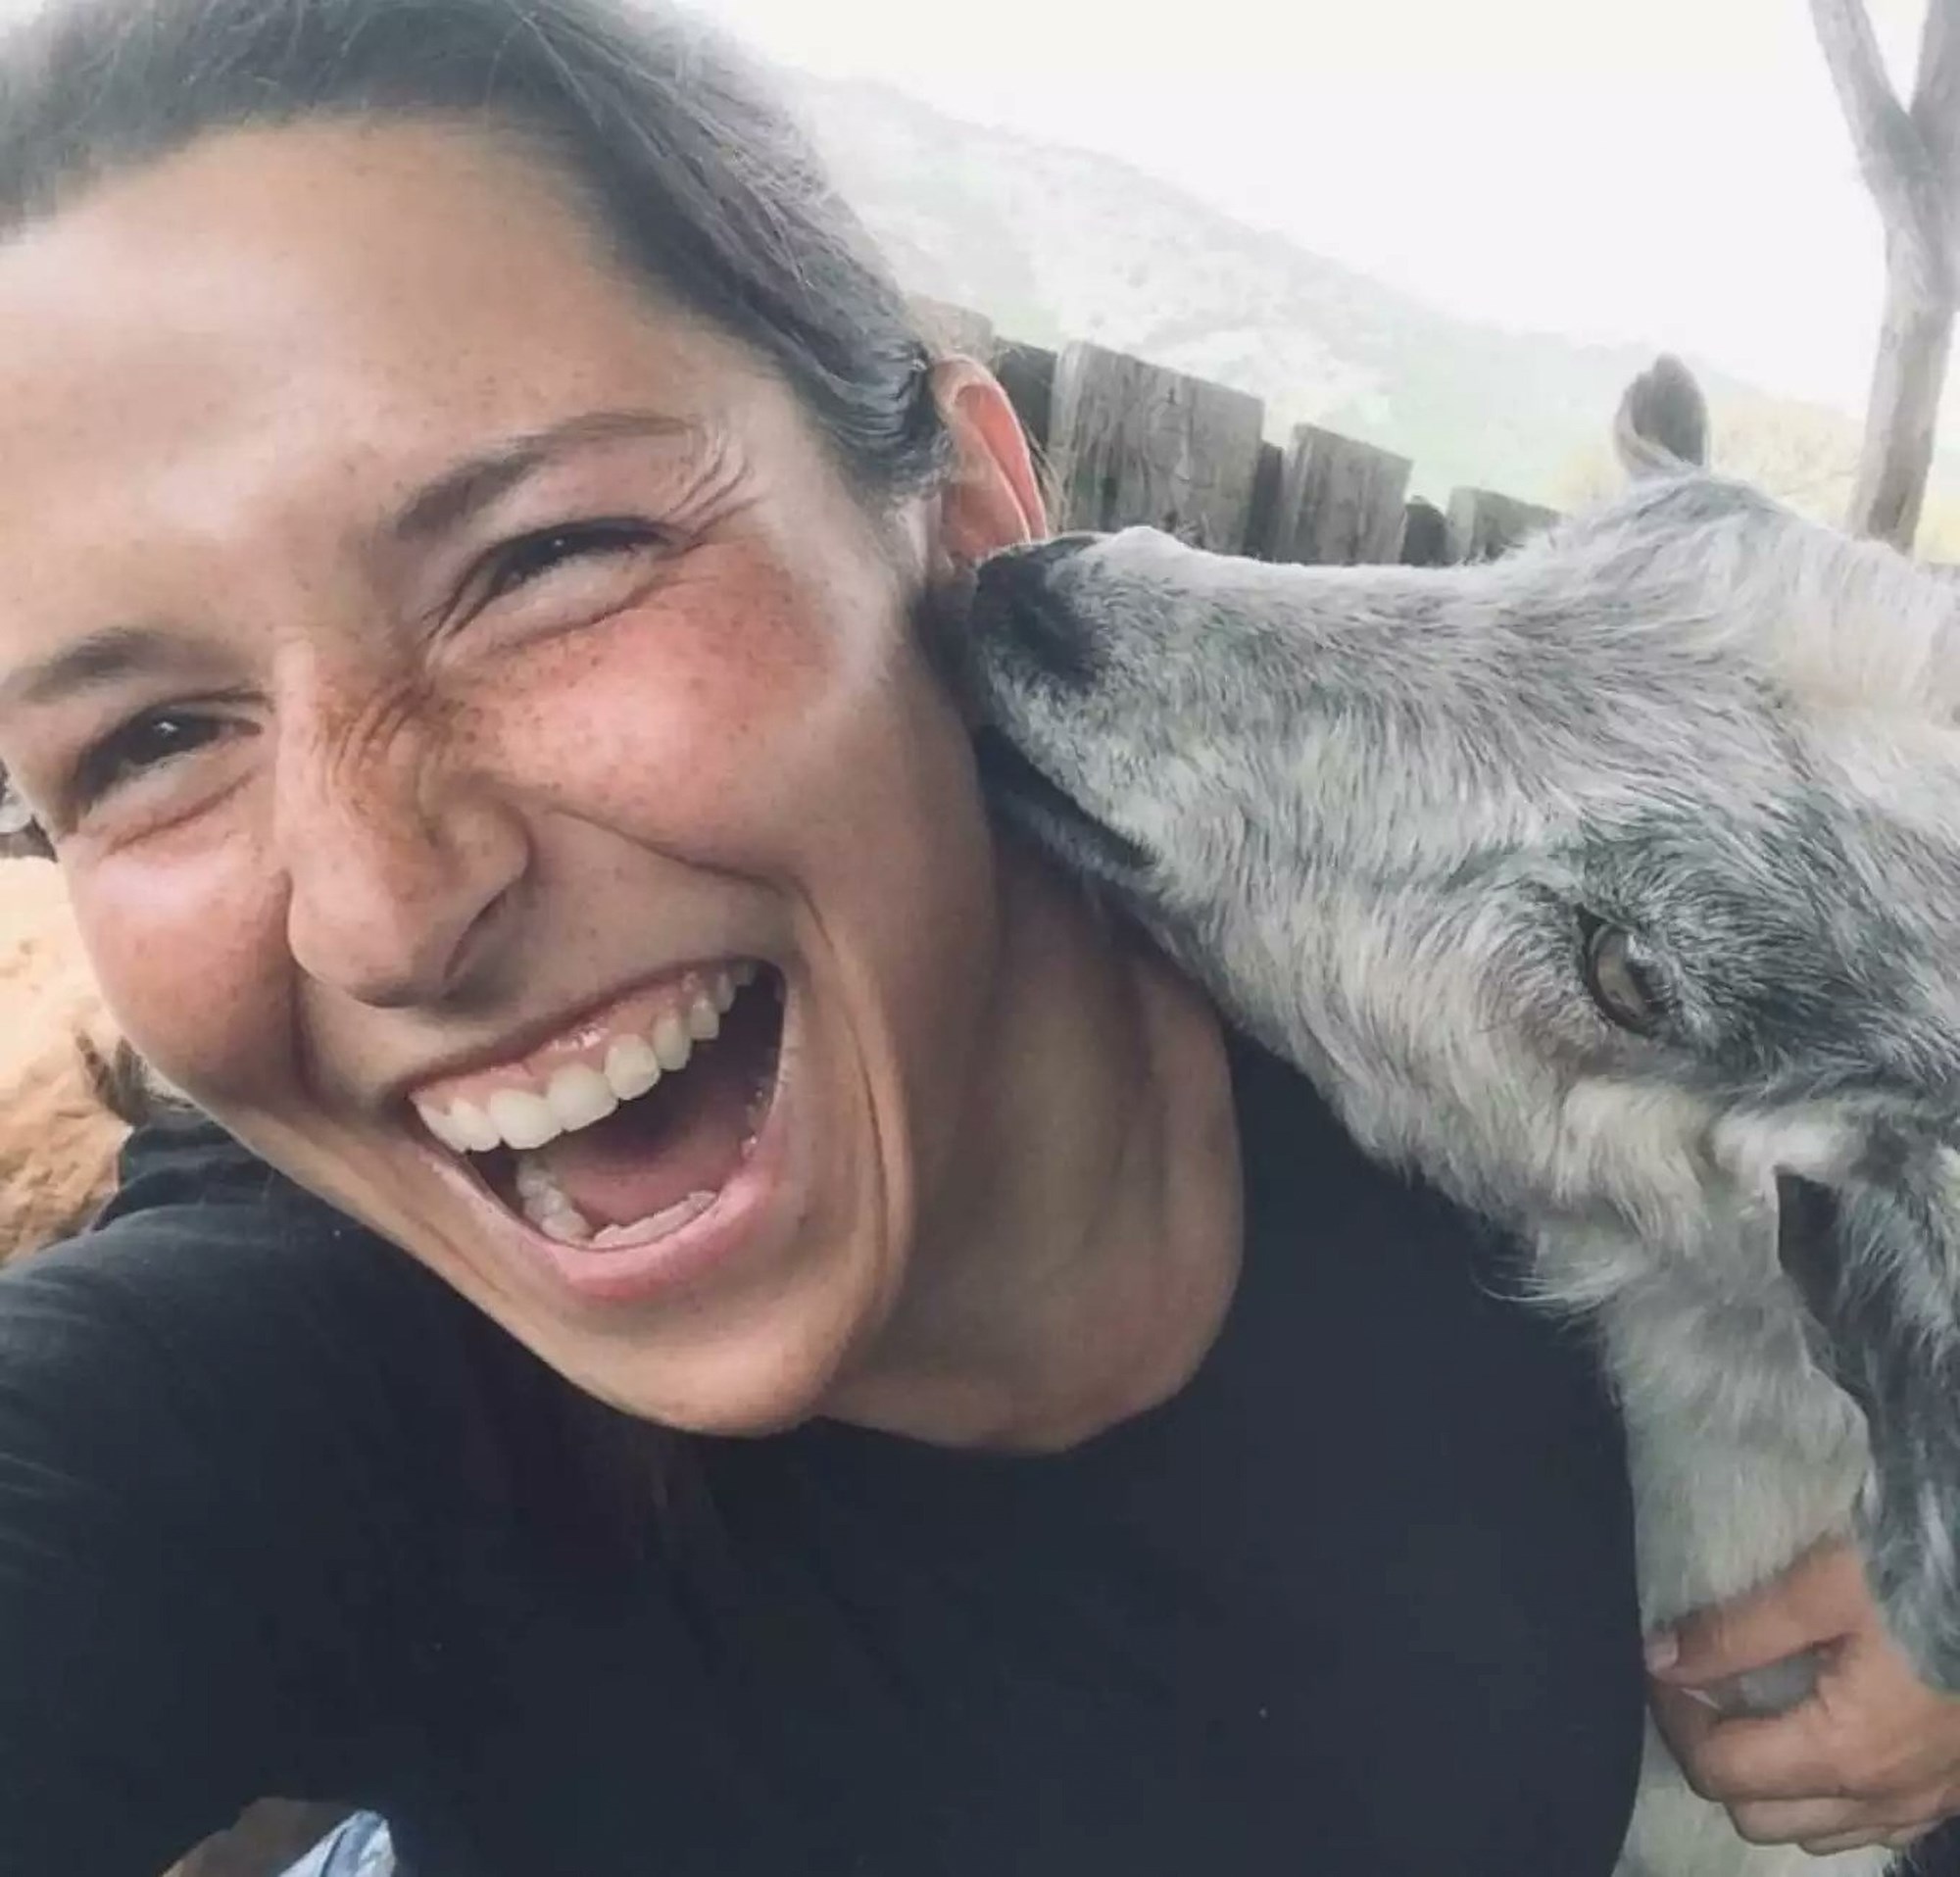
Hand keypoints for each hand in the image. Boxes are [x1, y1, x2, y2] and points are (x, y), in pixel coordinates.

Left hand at [1648, 1540, 1959, 1855]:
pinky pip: (1868, 1826)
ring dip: (1767, 1785)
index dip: (1674, 1719)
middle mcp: (1882, 1798)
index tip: (1663, 1667)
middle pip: (1756, 1817)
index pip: (1719, 1770)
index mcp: (1844, 1754)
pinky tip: (1817, 1738)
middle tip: (1700, 1689)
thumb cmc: (1924, 1582)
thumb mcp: (1823, 1588)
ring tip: (1752, 1711)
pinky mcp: (1949, 1791)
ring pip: (1813, 1831)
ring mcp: (1922, 1804)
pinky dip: (1824, 1797)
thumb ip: (1736, 1631)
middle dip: (1712, 1757)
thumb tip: (1657, 1657)